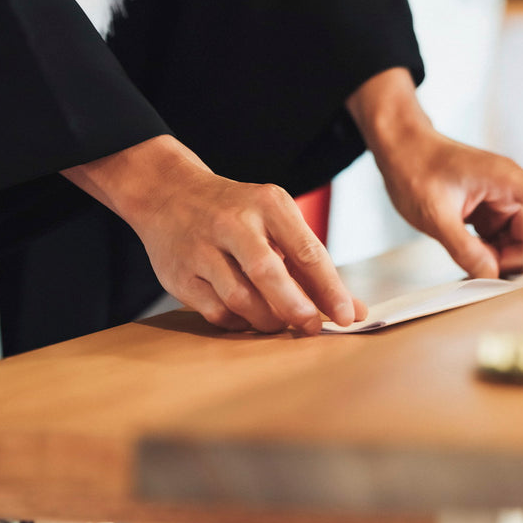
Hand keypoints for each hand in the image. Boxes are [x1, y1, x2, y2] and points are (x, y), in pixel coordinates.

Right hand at [63, 136, 364, 333]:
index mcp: (268, 204)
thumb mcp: (275, 220)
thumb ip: (311, 264)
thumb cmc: (237, 213)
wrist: (168, 193)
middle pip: (269, 273)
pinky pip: (216, 311)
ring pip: (240, 298)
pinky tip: (247, 317)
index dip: (330, 289)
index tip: (348, 316)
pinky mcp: (178, 274)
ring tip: (279, 323)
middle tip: (312, 328)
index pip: (306, 250)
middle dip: (296, 307)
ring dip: (267, 320)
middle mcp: (233, 223)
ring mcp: (201, 249)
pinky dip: (238, 322)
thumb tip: (354, 310)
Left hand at [348, 69, 522, 277]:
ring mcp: (498, 200)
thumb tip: (490, 276)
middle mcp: (510, 190)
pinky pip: (497, 237)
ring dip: (498, 257)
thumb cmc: (414, 166)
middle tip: (488, 276)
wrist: (398, 146)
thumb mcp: (437, 216)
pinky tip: (469, 259)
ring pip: (514, 240)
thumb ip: (466, 250)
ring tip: (473, 268)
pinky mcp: (485, 209)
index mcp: (509, 182)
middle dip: (514, 259)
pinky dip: (486, 251)